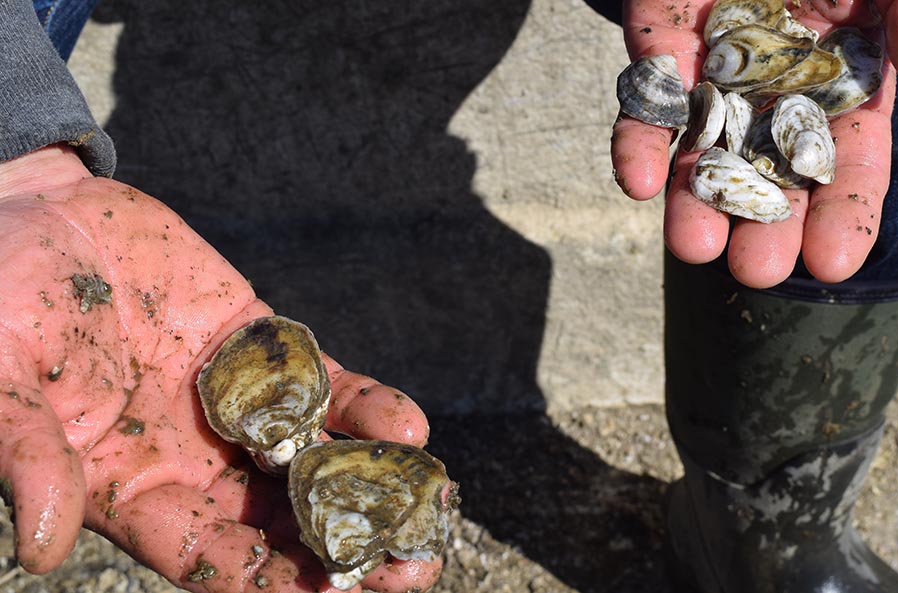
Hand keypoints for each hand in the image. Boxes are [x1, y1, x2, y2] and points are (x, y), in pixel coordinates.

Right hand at [0, 146, 441, 591]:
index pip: (211, 558)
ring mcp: (238, 401)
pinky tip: (405, 427)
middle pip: (285, 521)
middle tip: (413, 566)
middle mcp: (196, 458)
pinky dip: (365, 407)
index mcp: (134, 490)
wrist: (28, 216)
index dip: (268, 583)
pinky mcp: (263, 343)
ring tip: (430, 498)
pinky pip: (325, 385)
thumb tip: (42, 549)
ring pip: (319, 456)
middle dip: (349, 546)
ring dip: (375, 482)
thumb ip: (29, 458)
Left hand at [611, 0, 897, 287]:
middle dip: (765, 225)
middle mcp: (779, 90)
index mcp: (847, 81)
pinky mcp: (659, 49)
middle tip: (757, 272)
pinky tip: (638, 182)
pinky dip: (639, 142)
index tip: (832, 264)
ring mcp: (716, 73)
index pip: (849, 163)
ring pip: (703, 151)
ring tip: (693, 248)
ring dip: (695, 201)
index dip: (843, 214)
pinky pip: (645, 104)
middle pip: (771, 173)